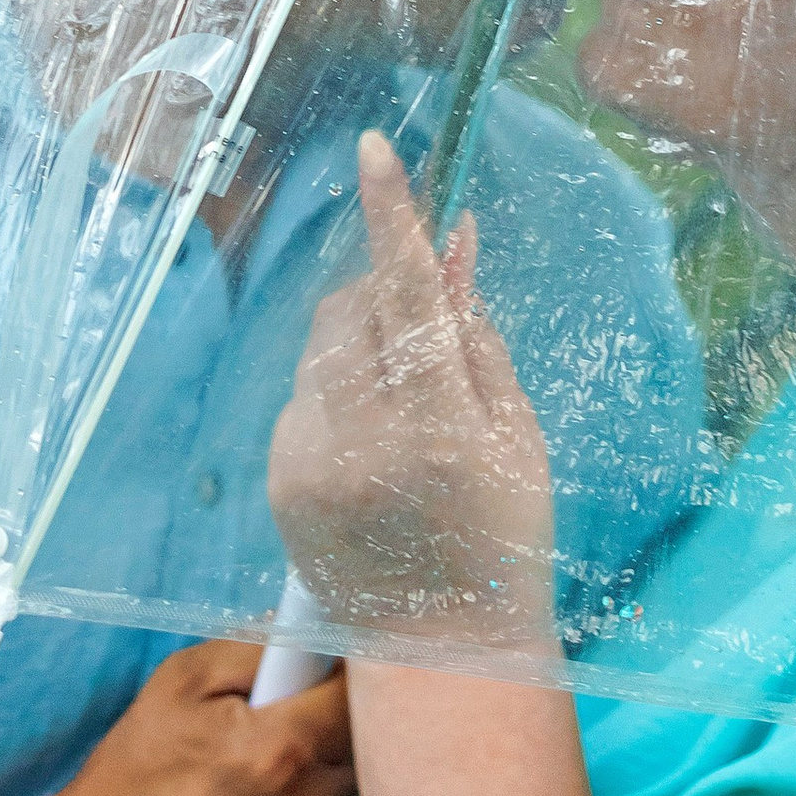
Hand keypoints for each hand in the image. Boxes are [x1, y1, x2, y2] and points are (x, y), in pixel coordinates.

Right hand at [0, 642, 363, 795]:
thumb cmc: (122, 794)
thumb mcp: (173, 691)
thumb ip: (254, 647)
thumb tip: (313, 628)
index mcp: (281, 750)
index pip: (362, 687)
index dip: (345, 676)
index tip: (330, 675)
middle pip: (369, 745)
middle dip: (333, 734)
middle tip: (286, 741)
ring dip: (329, 789)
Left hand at [267, 131, 557, 645]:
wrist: (439, 646)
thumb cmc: (501, 534)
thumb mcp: (515, 432)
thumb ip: (477, 334)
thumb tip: (455, 240)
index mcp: (443, 428)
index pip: (412, 295)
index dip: (393, 215)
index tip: (373, 148)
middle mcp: (368, 443)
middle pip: (355, 309)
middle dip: (386, 294)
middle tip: (426, 328)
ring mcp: (313, 464)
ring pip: (323, 349)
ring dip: (360, 349)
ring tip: (403, 408)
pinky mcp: (280, 482)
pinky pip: (302, 397)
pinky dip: (335, 397)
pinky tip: (370, 449)